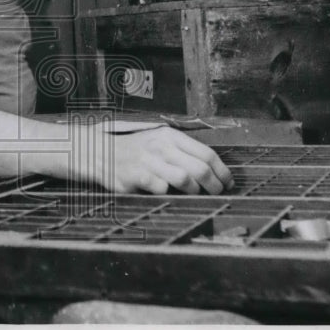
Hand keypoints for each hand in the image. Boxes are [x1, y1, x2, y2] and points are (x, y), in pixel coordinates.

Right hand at [105, 127, 233, 194]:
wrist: (101, 152)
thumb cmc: (135, 150)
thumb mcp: (158, 141)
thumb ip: (182, 152)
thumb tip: (212, 171)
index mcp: (170, 136)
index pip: (207, 153)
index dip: (223, 171)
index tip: (228, 182)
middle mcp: (161, 146)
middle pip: (200, 168)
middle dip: (215, 185)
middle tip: (217, 193)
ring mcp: (149, 160)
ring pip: (185, 179)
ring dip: (194, 191)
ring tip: (194, 194)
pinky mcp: (136, 176)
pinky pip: (162, 189)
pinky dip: (168, 194)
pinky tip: (165, 193)